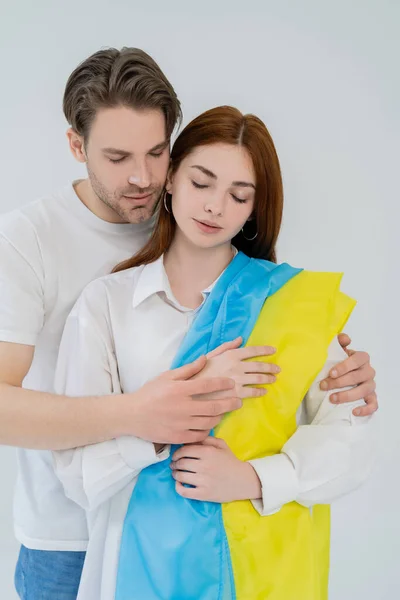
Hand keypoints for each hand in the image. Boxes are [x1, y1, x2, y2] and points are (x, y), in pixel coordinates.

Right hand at [116, 356, 240, 444]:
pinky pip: (200, 435)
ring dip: (220, 416)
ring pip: (209, 422)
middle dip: (230, 403)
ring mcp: (181, 424)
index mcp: (180, 390)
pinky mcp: (178, 437)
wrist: (132, 415)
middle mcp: (183, 407)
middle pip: (214, 406)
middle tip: (238, 401)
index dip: (223, 384)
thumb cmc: (150, 393)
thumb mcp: (167, 376)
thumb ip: (188, 369)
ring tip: (225, 412)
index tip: (231, 383)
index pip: (208, 385)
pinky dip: (208, 429)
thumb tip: (205, 358)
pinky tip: (210, 424)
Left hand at [171, 436, 261, 502]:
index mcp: (208, 452)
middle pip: (181, 463)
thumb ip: (206, 439)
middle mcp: (204, 466)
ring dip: (175, 474)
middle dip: (175, 463)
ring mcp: (203, 481)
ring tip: (176, 473)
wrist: (243, 480)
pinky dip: (178, 487)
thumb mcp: (221, 445)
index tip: (176, 456)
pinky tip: (179, 484)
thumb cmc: (230, 461)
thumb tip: (190, 439)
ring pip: (180, 476)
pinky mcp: (204, 494)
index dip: (176, 453)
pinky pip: (184, 491)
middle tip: (174, 464)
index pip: (184, 450)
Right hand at [195, 337, 278, 398]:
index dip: (265, 350)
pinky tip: (264, 391)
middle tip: (277, 368)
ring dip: (268, 379)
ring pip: (259, 379)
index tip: (273, 350)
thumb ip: (226, 347)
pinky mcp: (237, 394)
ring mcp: (238, 380)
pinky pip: (253, 392)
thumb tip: (240, 339)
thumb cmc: (200, 371)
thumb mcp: (211, 355)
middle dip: (271, 367)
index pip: (252, 350)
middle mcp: (237, 366)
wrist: (193, 390)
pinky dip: (260, 391)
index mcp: (231, 355)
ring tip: (273, 379)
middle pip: (259, 365)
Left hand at [319, 333, 377, 416]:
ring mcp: (371, 385)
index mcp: (362, 358)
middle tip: (324, 386)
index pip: (358, 359)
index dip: (345, 366)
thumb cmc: (337, 364)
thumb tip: (346, 338)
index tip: (331, 373)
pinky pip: (373, 404)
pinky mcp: (371, 398)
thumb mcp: (336, 351)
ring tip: (332, 398)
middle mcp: (368, 371)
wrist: (338, 377)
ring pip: (364, 391)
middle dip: (339, 382)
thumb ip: (339, 342)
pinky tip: (354, 411)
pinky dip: (365, 409)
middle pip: (358, 376)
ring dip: (347, 395)